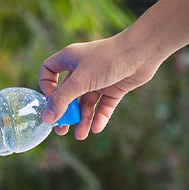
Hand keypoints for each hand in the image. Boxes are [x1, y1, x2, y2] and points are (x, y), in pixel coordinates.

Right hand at [39, 32, 160, 139]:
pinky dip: (100, 116)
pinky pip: (103, 105)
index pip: (49, 71)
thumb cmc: (107, 59)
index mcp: (69, 59)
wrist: (142, 53)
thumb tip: (46, 118)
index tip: (51, 100)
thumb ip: (62, 100)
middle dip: (65, 112)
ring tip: (81, 136)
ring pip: (86, 102)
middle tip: (62, 130)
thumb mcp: (80, 81)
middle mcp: (82, 69)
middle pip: (67, 94)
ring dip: (83, 119)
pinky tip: (97, 128)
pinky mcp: (114, 88)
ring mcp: (98, 80)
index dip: (47, 87)